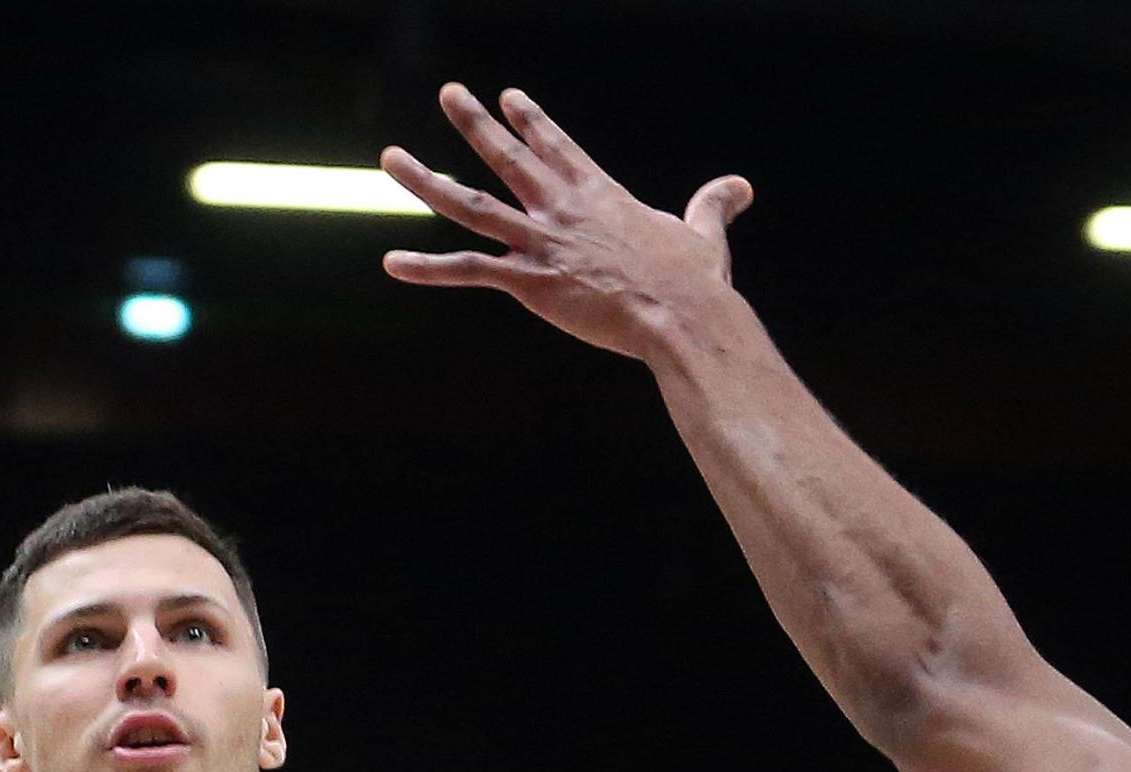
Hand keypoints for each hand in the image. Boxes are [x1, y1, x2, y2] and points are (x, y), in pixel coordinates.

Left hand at [380, 84, 752, 361]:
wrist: (683, 318)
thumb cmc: (695, 283)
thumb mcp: (706, 234)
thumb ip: (713, 205)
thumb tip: (741, 186)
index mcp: (599, 194)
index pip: (557, 147)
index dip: (531, 121)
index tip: (508, 98)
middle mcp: (562, 209)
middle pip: (508, 157)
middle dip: (475, 122)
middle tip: (449, 93)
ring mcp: (541, 242)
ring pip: (469, 204)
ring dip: (425, 181)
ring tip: (390, 158)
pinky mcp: (530, 282)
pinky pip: (468, 271)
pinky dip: (428, 269)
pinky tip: (392, 263)